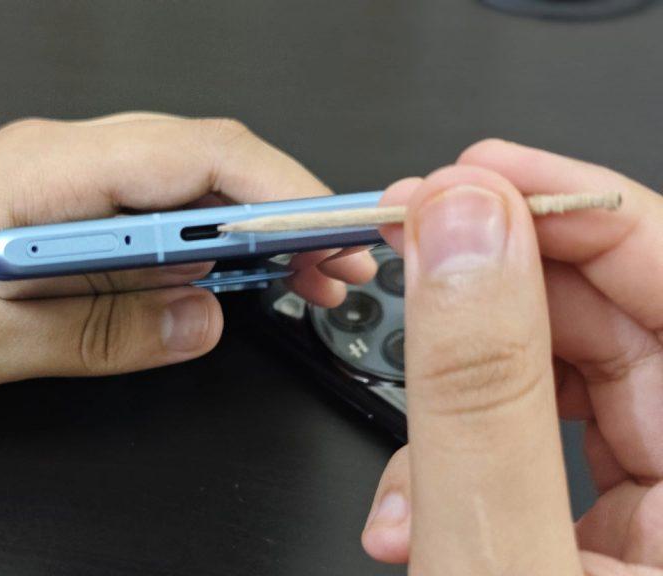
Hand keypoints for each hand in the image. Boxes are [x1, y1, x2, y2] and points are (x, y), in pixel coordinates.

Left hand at [0, 112, 374, 404]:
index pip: (189, 154)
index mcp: (37, 170)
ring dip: (244, 230)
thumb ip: (95, 333)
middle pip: (199, 160)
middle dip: (280, 210)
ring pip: (177, 187)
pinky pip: (141, 218)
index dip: (275, 191)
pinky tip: (216, 282)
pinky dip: (194, 247)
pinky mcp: (49, 217)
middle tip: (334, 269)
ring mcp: (52, 185)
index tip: (330, 234)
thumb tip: (198, 320)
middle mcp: (51, 161)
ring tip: (296, 281)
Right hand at [360, 140, 662, 573]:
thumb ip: (478, 394)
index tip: (473, 178)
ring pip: (570, 386)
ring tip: (399, 433)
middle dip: (493, 290)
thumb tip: (463, 237)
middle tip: (412, 252)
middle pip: (621, 326)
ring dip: (457, 396)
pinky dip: (461, 458)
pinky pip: (544, 450)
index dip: (577, 207)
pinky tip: (411, 502)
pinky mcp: (613, 539)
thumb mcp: (493, 557)